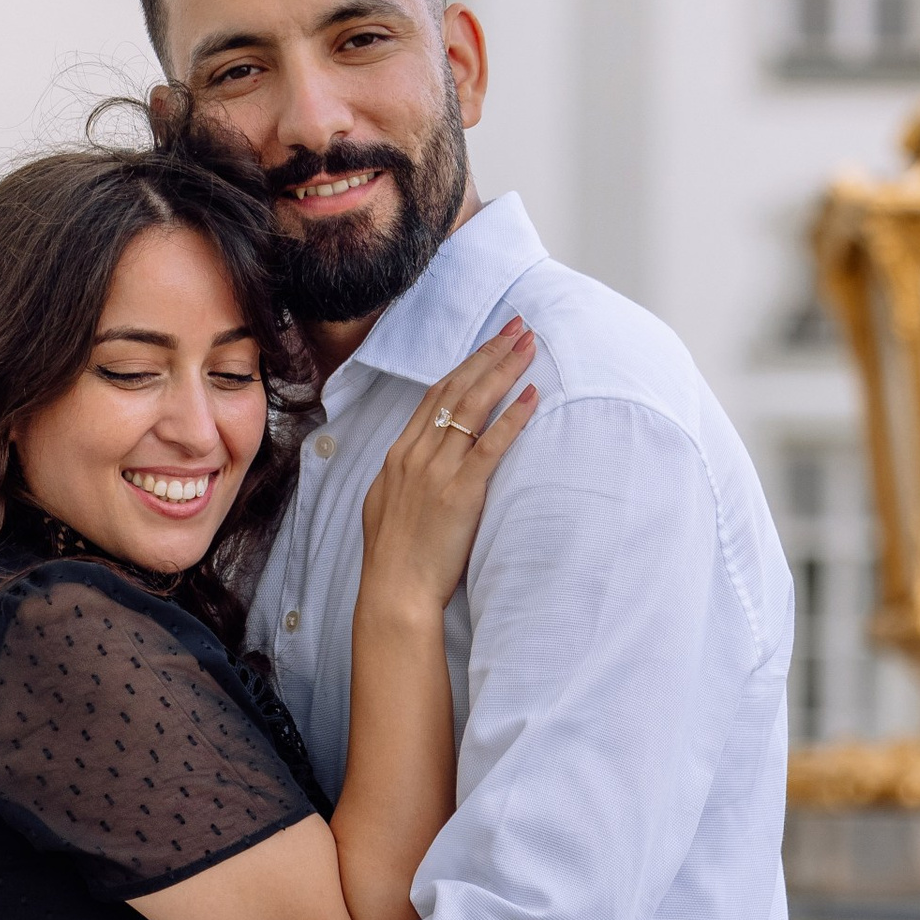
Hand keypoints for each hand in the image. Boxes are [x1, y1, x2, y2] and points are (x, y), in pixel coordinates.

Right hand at [357, 320, 536, 614]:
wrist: (393, 593)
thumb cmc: (394, 559)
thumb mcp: (386, 506)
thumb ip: (403, 478)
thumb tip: (416, 463)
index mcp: (399, 455)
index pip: (434, 395)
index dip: (464, 364)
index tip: (488, 343)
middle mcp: (416, 455)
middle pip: (456, 389)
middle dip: (488, 353)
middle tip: (516, 326)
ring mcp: (436, 472)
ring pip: (473, 407)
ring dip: (504, 371)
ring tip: (529, 346)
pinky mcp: (460, 493)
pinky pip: (491, 445)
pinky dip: (513, 417)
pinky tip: (533, 395)